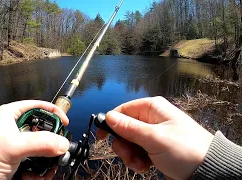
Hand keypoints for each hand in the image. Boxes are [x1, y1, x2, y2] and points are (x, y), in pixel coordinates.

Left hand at [0, 100, 69, 179]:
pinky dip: (42, 170)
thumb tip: (61, 143)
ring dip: (49, 159)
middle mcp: (17, 128)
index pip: (38, 106)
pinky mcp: (22, 159)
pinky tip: (37, 176)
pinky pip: (40, 161)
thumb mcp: (12, 146)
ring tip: (47, 168)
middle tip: (57, 150)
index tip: (65, 122)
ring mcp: (21, 145)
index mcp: (11, 115)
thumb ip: (39, 143)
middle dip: (53, 142)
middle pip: (45, 129)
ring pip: (44, 147)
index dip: (53, 112)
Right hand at [97, 96, 213, 179]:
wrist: (208, 170)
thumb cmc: (186, 150)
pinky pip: (138, 151)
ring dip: (130, 155)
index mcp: (152, 108)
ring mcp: (153, 133)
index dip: (109, 123)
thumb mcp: (153, 138)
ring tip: (140, 164)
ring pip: (129, 141)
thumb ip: (129, 127)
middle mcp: (151, 118)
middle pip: (123, 128)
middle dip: (123, 144)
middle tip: (129, 156)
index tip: (100, 137)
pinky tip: (145, 166)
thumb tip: (108, 117)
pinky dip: (138, 160)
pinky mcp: (155, 146)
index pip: (122, 110)